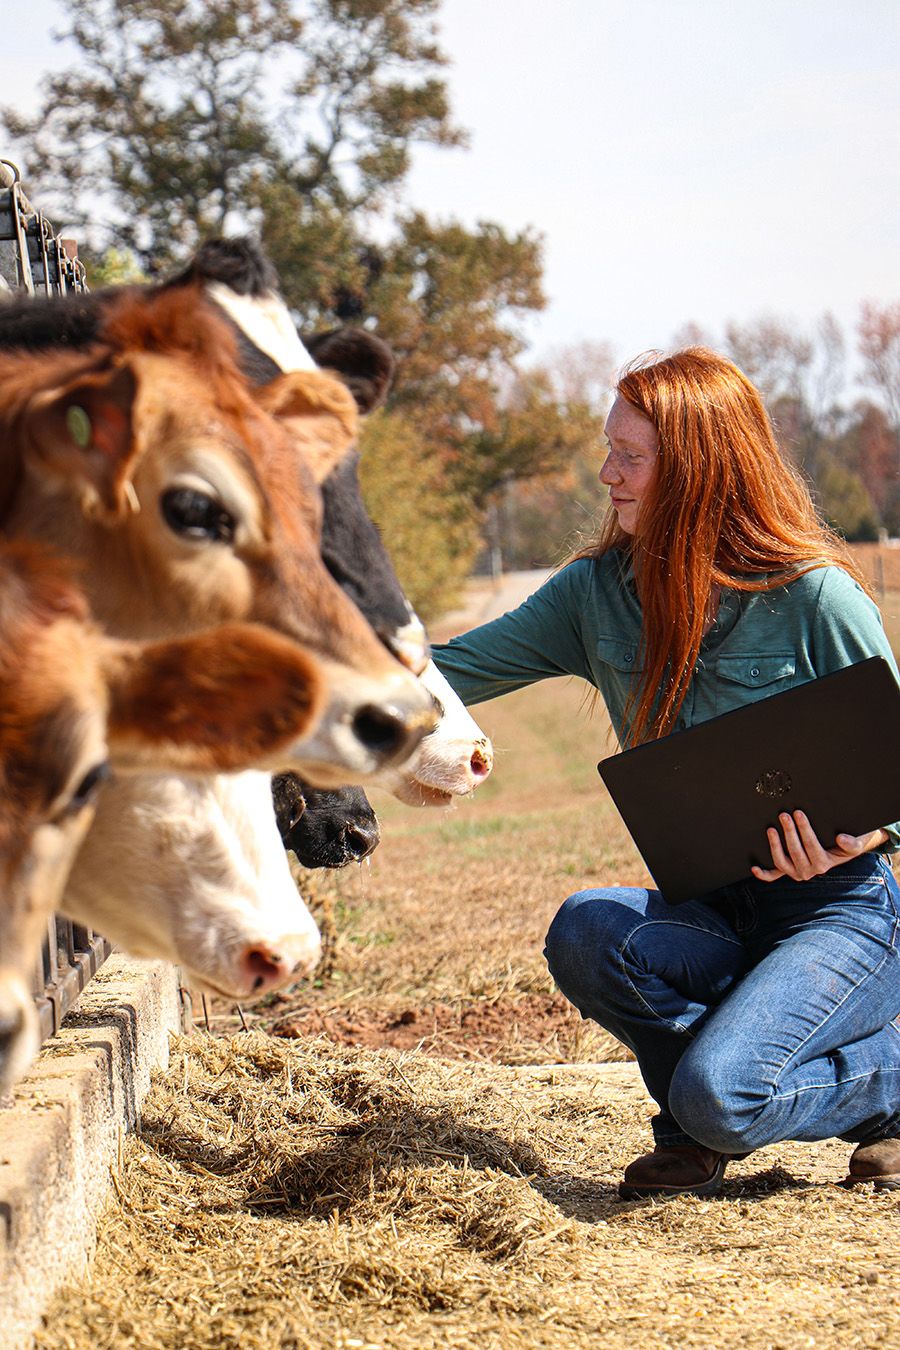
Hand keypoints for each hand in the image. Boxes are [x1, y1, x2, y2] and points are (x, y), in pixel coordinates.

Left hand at [751, 810, 886, 882]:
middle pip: (795, 852)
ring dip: (775, 846)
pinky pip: (774, 875)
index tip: (798, 813)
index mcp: (824, 864)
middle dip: (789, 832)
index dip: (804, 829)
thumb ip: (853, 844)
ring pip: (782, 862)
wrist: (844, 851)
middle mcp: (809, 871)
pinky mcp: (788, 871)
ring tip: (771, 829)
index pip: (812, 845)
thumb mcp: (857, 843)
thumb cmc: (849, 844)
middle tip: (784, 815)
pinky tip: (755, 867)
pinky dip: (764, 874)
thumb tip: (841, 839)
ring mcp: (797, 872)